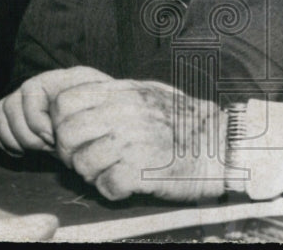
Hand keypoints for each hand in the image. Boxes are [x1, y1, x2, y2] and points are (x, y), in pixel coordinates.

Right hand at [0, 66, 111, 156]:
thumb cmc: (99, 116)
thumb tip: (56, 132)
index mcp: (55, 79)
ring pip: (1, 113)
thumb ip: (79, 116)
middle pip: (10, 105)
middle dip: (27, 134)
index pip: (30, 91)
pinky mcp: (16, 117)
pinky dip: (5, 141)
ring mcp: (23, 100)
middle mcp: (35, 86)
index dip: (37, 120)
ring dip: (15, 138)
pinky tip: (22, 152)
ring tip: (37, 149)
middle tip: (47, 146)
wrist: (101, 123)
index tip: (53, 139)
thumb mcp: (96, 110)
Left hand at [51, 79, 226, 201]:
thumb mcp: (148, 93)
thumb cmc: (184, 121)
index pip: (64, 103)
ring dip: (92, 175)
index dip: (62, 123)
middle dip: (71, 154)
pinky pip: (106, 186)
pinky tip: (127, 183)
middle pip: (67, 136)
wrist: (220, 145)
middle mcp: (124, 114)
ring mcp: (133, 142)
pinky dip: (113, 190)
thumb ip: (114, 95)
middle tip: (90, 159)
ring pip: (82, 164)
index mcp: (123, 92)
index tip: (77, 135)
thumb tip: (77, 102)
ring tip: (111, 171)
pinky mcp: (142, 172)